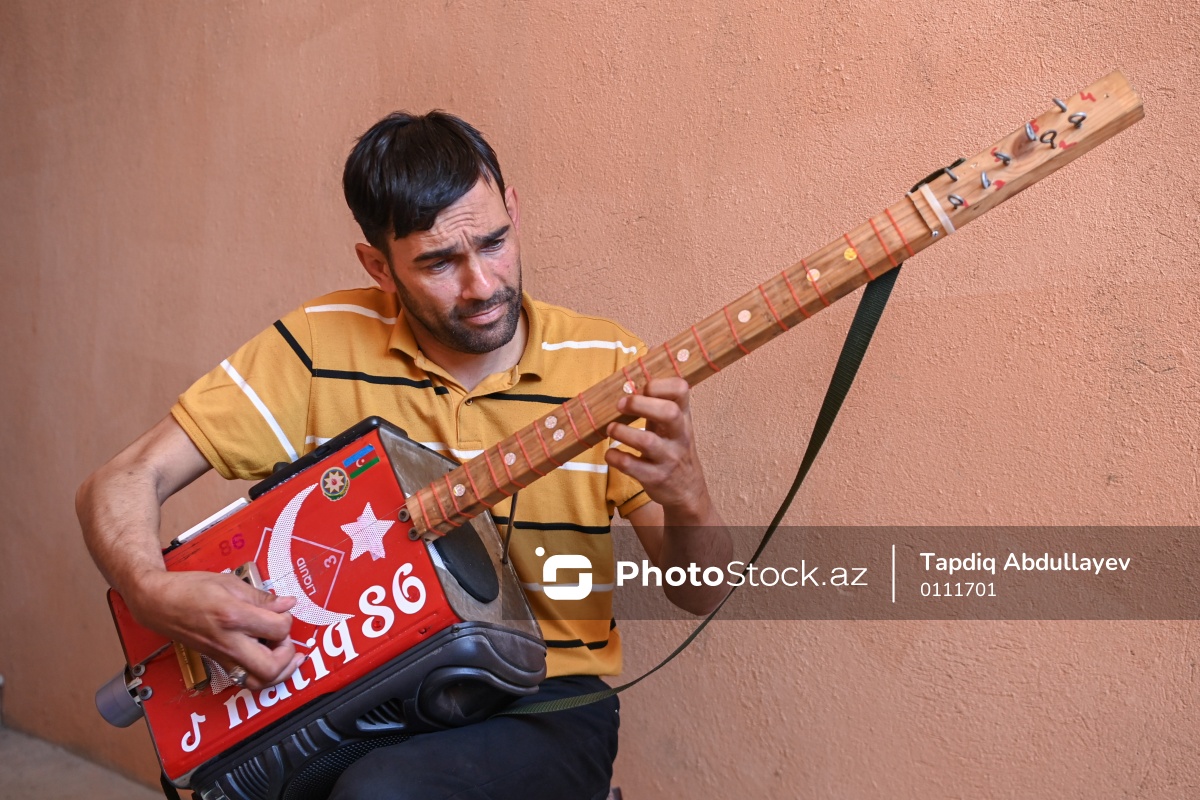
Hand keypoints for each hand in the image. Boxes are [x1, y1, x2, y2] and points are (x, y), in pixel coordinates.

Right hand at [128, 570, 302, 690]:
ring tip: (285, 655)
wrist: (158, 603)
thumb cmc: (189, 589)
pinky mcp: (218, 663)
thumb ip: (262, 597)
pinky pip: (246, 679)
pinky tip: (269, 659)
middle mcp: (228, 642)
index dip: (288, 620)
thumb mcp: (230, 583)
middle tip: (285, 639)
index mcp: (233, 617)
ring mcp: (222, 657)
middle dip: (287, 655)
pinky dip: (263, 674)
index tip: (283, 610)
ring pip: (259, 683)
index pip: (278, 629)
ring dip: (279, 672)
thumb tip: (286, 604)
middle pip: (271, 668)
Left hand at [605, 377, 711, 520]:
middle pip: (669, 412)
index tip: (642, 387)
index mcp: (683, 417)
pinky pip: (632, 466)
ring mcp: (668, 458)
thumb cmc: (673, 448)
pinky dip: (616, 457)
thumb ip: (658, 402)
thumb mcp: (674, 424)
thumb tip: (634, 373)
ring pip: (647, 441)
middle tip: (620, 405)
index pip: (682, 390)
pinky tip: (611, 453)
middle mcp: (679, 436)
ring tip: (611, 428)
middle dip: (640, 404)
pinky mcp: (655, 478)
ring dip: (623, 432)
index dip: (660, 383)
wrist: (687, 490)